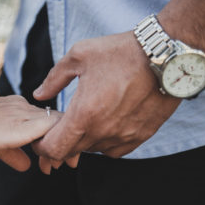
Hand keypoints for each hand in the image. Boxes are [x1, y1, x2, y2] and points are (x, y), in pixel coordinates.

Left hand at [32, 32, 181, 172]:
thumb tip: (39, 94)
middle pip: (71, 152)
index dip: (42, 147)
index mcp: (84, 114)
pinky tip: (103, 125)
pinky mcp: (140, 136)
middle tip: (60, 126)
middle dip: (60, 143)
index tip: (40, 138)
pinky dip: (103, 142)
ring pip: (92, 150)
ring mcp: (123, 136)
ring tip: (84, 120)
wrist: (164, 56)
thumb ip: (54, 79)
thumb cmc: (120, 52)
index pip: (54, 149)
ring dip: (82, 141)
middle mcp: (103, 131)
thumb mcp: (78, 56)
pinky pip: (114, 150)